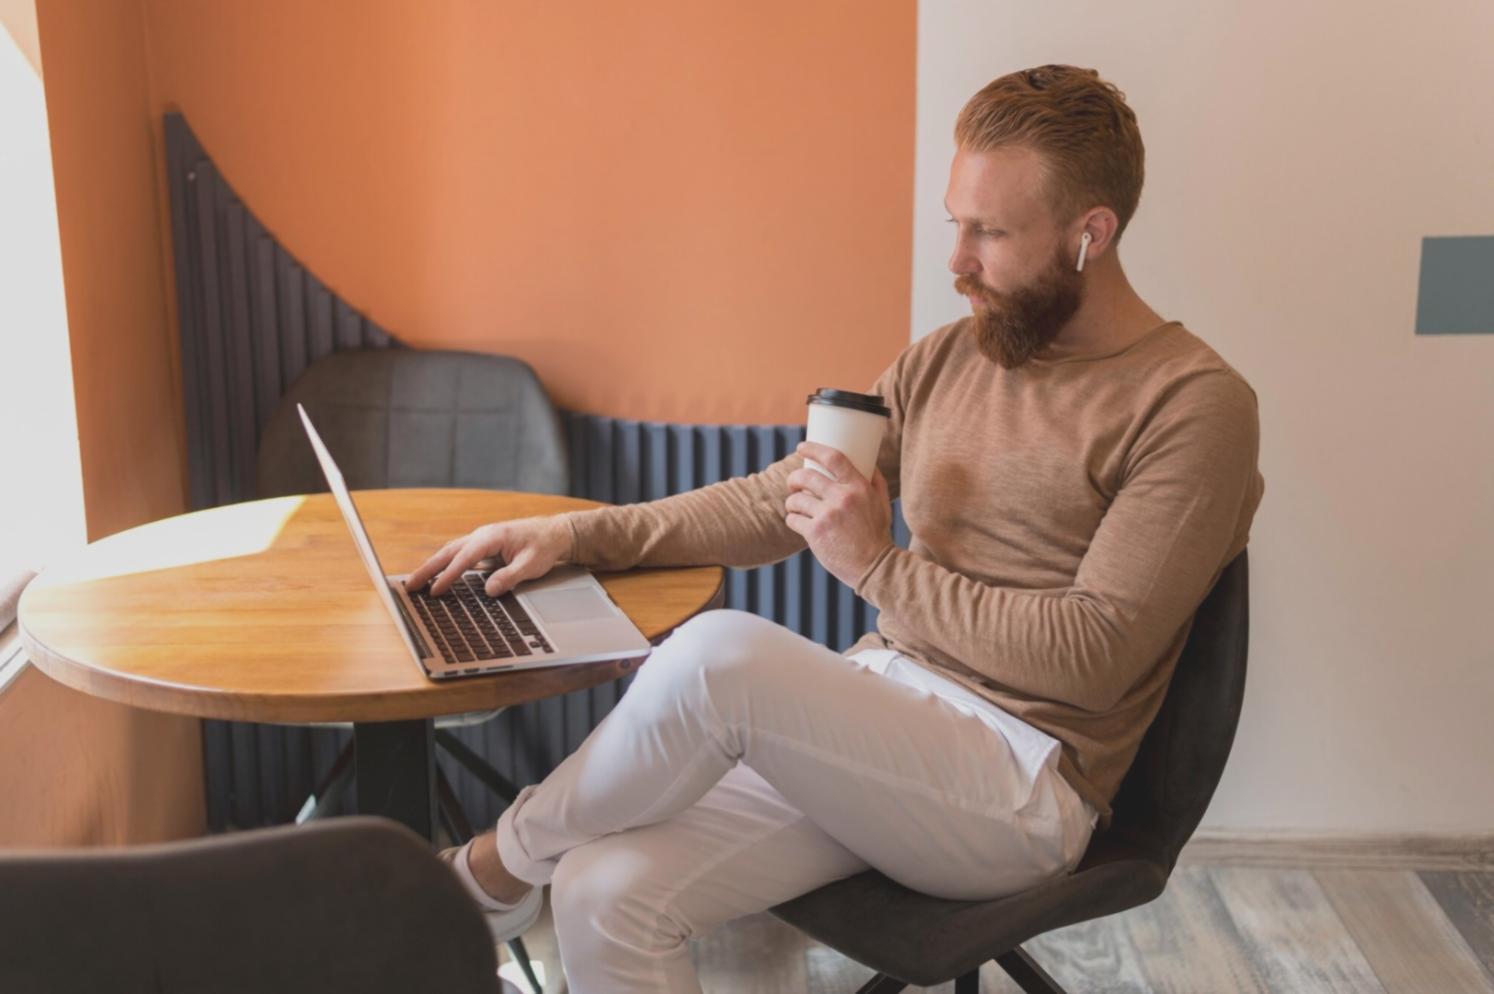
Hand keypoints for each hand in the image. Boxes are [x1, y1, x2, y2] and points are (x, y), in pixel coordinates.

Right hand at [406, 515, 571, 596]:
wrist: (555, 532)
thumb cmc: (545, 545)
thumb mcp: (532, 565)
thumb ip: (509, 577)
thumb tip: (489, 590)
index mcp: (492, 537)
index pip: (464, 558)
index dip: (449, 576)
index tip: (435, 591)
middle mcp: (482, 535)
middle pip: (448, 552)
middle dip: (428, 569)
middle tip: (410, 586)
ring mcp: (481, 540)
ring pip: (451, 553)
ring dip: (432, 567)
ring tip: (415, 583)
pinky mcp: (483, 547)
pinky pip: (459, 556)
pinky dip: (445, 565)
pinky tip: (437, 577)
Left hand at [784, 441, 892, 588]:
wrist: (875, 567)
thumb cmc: (877, 534)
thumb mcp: (882, 503)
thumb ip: (875, 481)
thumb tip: (869, 462)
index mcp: (859, 487)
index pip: (833, 458)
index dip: (813, 448)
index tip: (801, 447)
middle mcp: (842, 498)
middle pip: (806, 476)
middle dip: (794, 478)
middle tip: (793, 483)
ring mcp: (827, 515)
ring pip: (795, 499)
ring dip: (792, 502)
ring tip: (796, 507)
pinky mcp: (815, 533)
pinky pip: (792, 519)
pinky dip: (792, 520)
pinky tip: (798, 523)